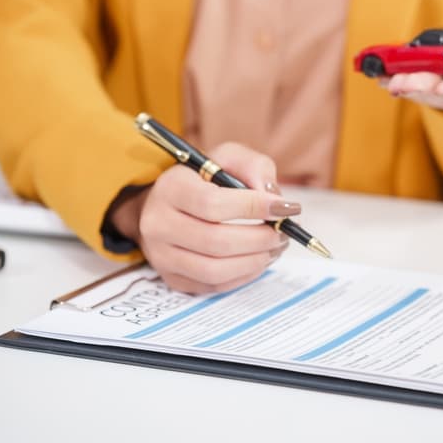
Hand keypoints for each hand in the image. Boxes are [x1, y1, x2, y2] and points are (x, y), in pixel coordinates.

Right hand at [109, 142, 297, 293]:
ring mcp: (161, 256)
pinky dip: (244, 275)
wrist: (170, 204)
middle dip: (260, 239)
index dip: (253, 208)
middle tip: (283, 232)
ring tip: (274, 247)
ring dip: (255, 261)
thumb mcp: (229, 157)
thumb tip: (273, 198)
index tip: (284, 208)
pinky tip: (258, 259)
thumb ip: (254, 167)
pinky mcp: (172, 278)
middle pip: (215, 241)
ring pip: (215, 270)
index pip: (212, 204)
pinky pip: (214, 286)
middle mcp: (157, 224)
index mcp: (170, 188)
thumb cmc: (205, 179)